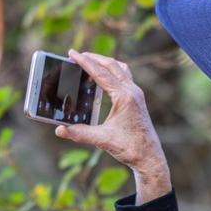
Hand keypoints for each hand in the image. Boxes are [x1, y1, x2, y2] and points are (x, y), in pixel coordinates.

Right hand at [54, 50, 167, 175]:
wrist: (150, 157)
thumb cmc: (130, 148)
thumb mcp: (102, 140)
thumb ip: (80, 134)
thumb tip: (59, 130)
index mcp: (125, 97)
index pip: (101, 74)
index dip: (85, 62)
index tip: (72, 53)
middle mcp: (132, 92)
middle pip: (112, 65)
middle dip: (94, 58)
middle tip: (77, 55)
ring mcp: (136, 94)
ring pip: (120, 69)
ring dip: (105, 63)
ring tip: (90, 62)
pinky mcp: (137, 99)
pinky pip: (124, 77)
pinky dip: (112, 72)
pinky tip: (103, 79)